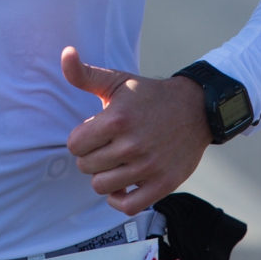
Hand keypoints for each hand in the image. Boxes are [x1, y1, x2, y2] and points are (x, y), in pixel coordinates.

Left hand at [62, 46, 211, 214]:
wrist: (195, 108)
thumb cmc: (150, 95)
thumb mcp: (117, 80)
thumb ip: (85, 74)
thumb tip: (65, 53)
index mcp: (118, 119)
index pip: (74, 145)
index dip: (80, 139)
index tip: (94, 133)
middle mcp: (132, 145)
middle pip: (86, 166)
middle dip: (91, 156)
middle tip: (106, 146)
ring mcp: (149, 167)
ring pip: (101, 187)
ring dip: (104, 176)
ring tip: (114, 162)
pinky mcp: (163, 184)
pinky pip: (128, 206)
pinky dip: (119, 200)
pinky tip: (122, 185)